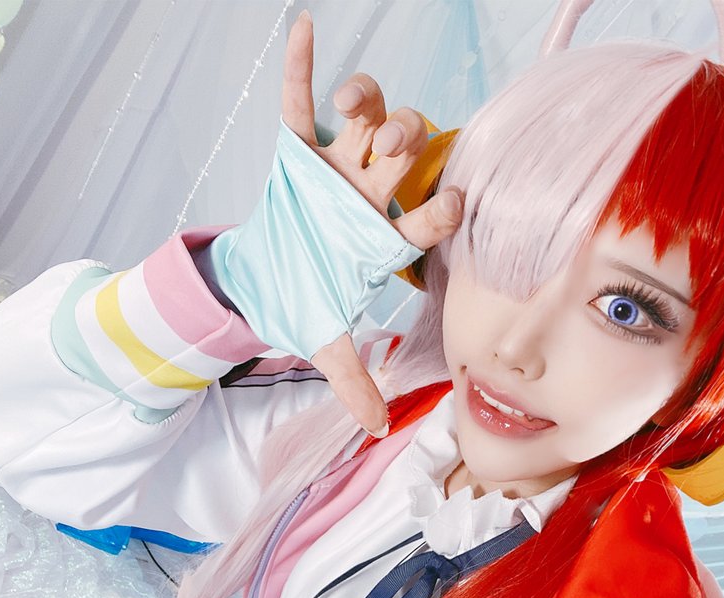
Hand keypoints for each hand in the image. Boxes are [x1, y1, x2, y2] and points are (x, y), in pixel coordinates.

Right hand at [283, 10, 462, 435]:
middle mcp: (369, 193)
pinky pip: (299, 96)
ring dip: (366, 104)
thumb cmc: (306, 301)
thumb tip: (380, 431)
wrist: (265, 279)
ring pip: (365, 118)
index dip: (443, 210)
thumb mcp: (327, 344)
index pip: (426, 218)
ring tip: (354, 108)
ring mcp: (335, 166)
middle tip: (393, 151)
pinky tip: (305, 28)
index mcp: (383, 236)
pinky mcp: (295, 146)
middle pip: (403, 151)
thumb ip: (355, 382)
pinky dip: (302, 63)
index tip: (458, 204)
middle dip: (404, 144)